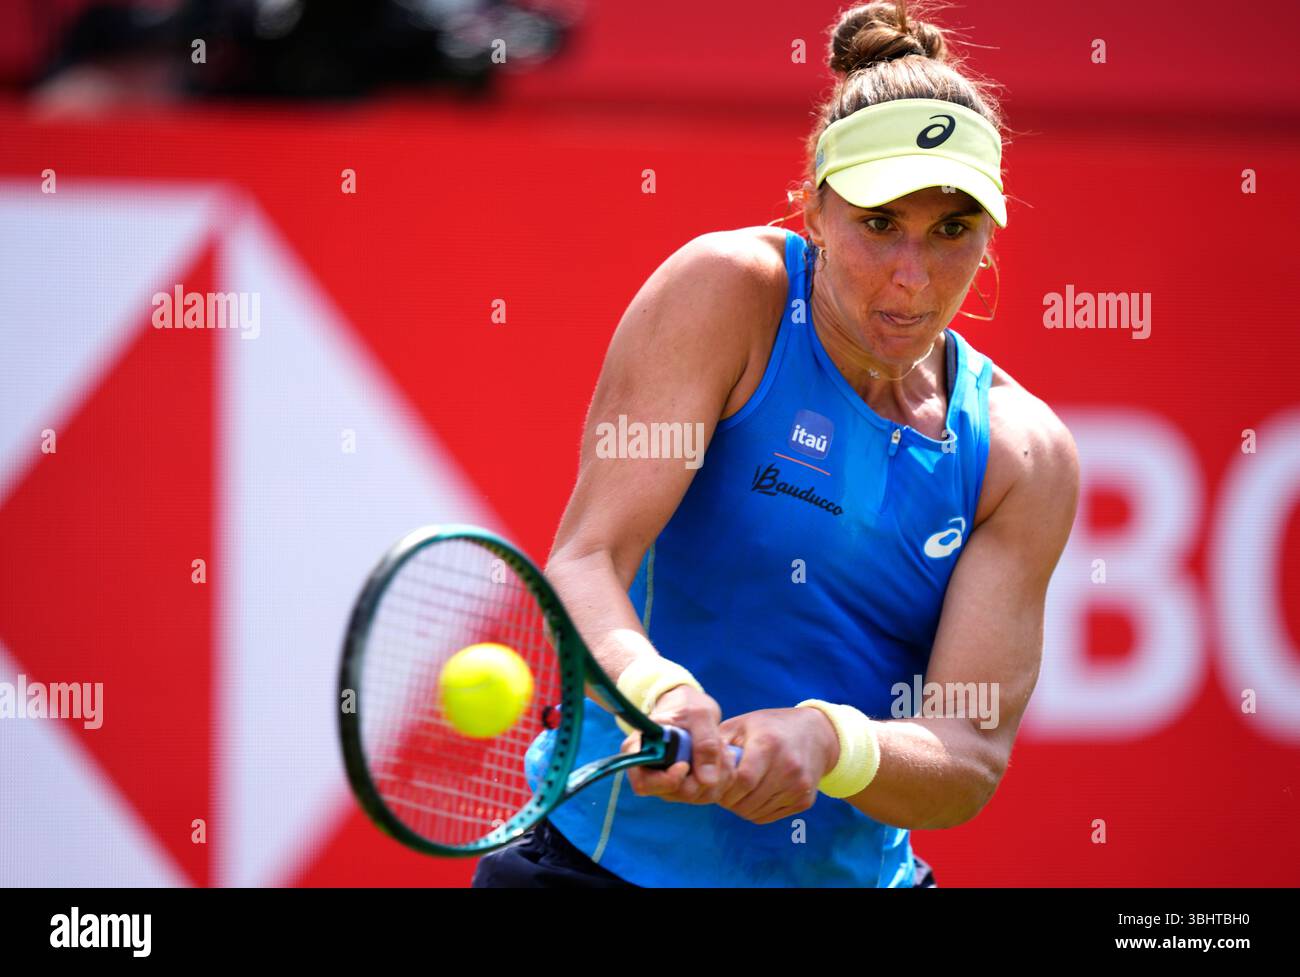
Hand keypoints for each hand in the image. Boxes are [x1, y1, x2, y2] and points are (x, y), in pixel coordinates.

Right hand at [620, 685, 737, 804]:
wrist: (690, 707)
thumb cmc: (687, 705)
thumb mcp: (699, 715)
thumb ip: (705, 743)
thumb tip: (707, 780)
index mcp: (639, 750)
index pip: (644, 783)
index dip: (668, 780)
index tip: (686, 765)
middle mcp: (650, 771)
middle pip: (674, 793)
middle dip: (702, 776)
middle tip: (718, 749)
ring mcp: (668, 781)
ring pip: (694, 796)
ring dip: (716, 777)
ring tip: (722, 750)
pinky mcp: (686, 784)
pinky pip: (706, 793)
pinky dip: (721, 779)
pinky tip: (724, 758)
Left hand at [713, 707, 839, 824]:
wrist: (817, 734)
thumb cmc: (770, 727)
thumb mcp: (743, 725)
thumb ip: (718, 744)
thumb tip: (693, 765)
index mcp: (769, 745)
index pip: (742, 780)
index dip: (724, 787)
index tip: (716, 782)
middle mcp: (788, 767)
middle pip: (747, 800)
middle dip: (728, 799)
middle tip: (723, 789)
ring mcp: (799, 786)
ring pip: (756, 812)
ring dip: (740, 806)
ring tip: (738, 789)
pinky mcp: (805, 800)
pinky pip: (769, 816)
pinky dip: (755, 809)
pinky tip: (755, 793)